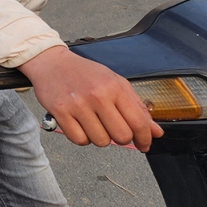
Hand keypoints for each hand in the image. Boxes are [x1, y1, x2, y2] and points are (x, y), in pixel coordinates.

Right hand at [20, 46, 162, 151]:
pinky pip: (79, 140)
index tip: (144, 144)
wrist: (51, 63)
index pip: (138, 122)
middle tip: (113, 129)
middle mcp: (96, 96)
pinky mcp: (60, 112)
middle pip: (121, 136)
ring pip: (100, 141)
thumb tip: (155, 131)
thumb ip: (136, 107)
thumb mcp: (114, 82)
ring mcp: (77, 105)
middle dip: (121, 138)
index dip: (145, 138)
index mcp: (113, 87)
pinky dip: (82, 137)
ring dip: (100, 137)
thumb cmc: (83, 72)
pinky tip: (80, 125)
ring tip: (93, 122)